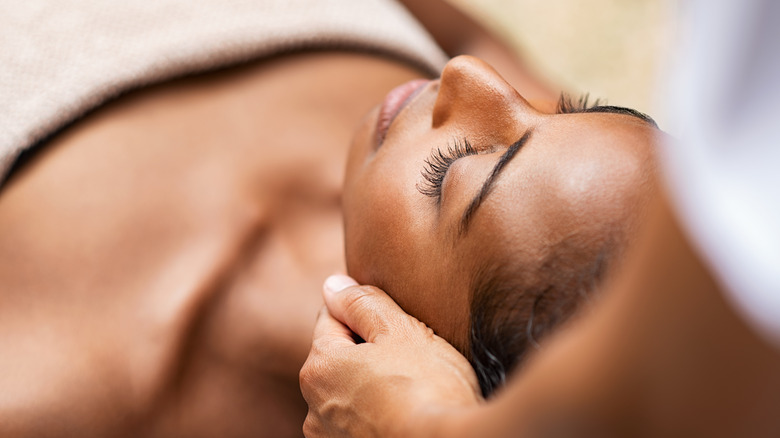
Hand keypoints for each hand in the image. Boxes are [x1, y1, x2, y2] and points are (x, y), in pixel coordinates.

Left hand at [299, 275, 481, 437]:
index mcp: (320, 366)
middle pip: (340, 359)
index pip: (332, 319)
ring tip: (412, 391)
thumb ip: (362, 303)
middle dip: (368, 353)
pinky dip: (378, 416)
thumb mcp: (399, 330)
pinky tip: (407, 414)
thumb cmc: (427, 388)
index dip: (366, 315)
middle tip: (410, 359)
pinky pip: (361, 423)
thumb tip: (333, 285)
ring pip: (351, 394)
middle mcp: (313, 407)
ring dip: (372, 388)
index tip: (395, 326)